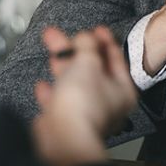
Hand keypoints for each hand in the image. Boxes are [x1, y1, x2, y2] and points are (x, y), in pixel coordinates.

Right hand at [31, 26, 137, 165]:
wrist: (63, 137)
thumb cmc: (83, 104)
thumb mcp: (88, 62)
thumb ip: (87, 46)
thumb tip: (85, 37)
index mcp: (122, 90)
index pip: (115, 59)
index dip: (104, 40)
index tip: (96, 28)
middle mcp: (106, 104)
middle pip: (92, 69)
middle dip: (76, 49)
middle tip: (65, 35)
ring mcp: (86, 114)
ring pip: (73, 83)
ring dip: (62, 65)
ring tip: (52, 49)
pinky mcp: (65, 123)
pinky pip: (58, 103)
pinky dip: (51, 92)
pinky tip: (43, 85)